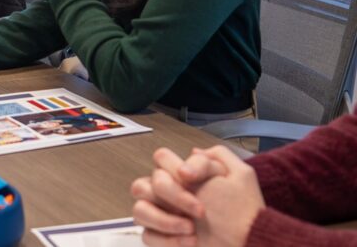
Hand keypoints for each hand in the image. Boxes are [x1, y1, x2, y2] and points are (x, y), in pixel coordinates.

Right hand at [131, 146, 259, 246]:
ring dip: (164, 220)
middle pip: (142, 184)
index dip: (171, 166)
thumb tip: (191, 153)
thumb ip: (217, 156)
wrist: (251, 243)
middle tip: (200, 210)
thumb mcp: (240, 175)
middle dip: (172, 195)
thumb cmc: (245, 211)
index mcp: (182, 176)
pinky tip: (191, 242)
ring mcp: (162, 218)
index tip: (189, 178)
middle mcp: (167, 195)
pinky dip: (168, 240)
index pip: (160, 158)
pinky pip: (148, 236)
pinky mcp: (163, 240)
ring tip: (192, 229)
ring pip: (139, 210)